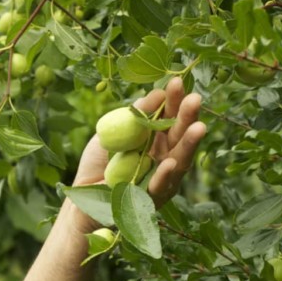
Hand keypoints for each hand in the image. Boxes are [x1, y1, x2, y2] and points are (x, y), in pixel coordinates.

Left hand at [74, 76, 206, 207]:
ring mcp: (162, 177)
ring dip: (188, 144)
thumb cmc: (98, 161)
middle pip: (179, 135)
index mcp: (155, 137)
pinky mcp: (154, 198)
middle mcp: (163, 155)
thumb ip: (132, 115)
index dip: (174, 100)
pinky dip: (165, 174)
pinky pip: (161, 186)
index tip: (177, 82)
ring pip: (179, 160)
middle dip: (188, 117)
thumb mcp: (112, 131)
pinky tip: (171, 162)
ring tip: (199, 127)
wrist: (82, 193)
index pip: (169, 116)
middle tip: (195, 99)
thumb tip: (156, 93)